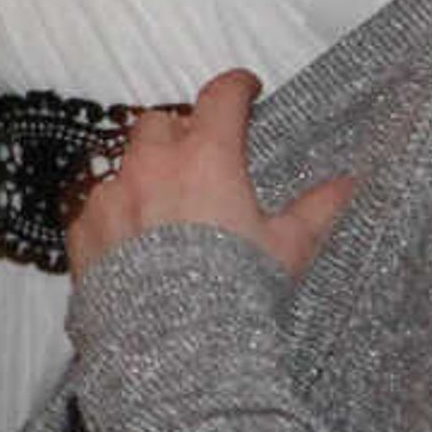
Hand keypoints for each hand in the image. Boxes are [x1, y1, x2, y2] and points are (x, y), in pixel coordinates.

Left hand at [66, 71, 350, 278]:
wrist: (172, 344)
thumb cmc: (235, 292)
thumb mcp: (286, 249)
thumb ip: (316, 210)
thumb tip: (349, 184)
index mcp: (206, 157)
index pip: (221, 97)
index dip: (236, 87)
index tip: (246, 90)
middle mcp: (152, 165)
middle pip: (161, 122)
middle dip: (180, 131)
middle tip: (200, 157)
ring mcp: (111, 193)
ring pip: (122, 160)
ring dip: (143, 171)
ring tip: (163, 203)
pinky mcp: (82, 227)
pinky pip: (93, 202)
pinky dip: (113, 209)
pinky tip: (130, 237)